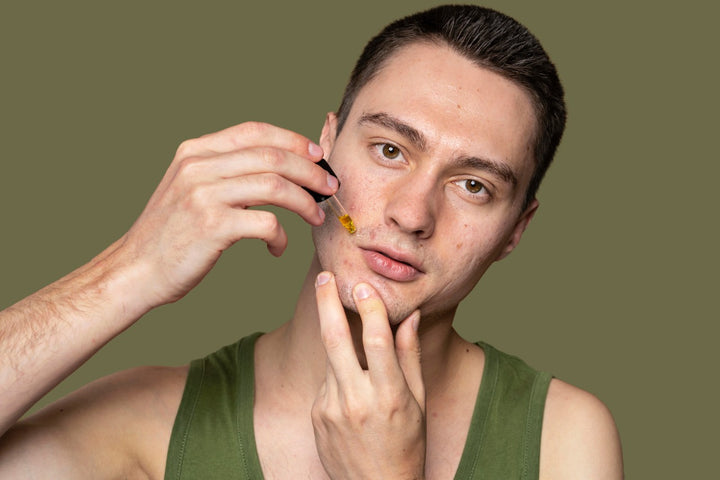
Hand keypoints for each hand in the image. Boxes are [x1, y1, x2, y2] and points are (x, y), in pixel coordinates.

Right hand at [113, 122, 335, 310]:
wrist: (135, 271)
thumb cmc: (170, 235)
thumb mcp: (188, 188)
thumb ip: (223, 171)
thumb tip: (277, 167)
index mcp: (195, 152)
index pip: (255, 130)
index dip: (293, 140)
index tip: (317, 156)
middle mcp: (198, 166)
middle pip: (272, 156)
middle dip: (310, 171)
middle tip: (330, 188)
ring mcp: (204, 195)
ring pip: (275, 186)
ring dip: (305, 202)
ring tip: (316, 217)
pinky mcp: (211, 226)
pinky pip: (267, 223)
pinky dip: (281, 236)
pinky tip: (278, 248)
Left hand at [311, 272, 425, 479]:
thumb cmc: (406, 444)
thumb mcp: (418, 401)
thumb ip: (409, 356)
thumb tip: (410, 316)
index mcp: (389, 396)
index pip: (377, 340)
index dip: (370, 307)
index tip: (364, 286)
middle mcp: (356, 400)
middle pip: (334, 339)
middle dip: (327, 302)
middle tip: (324, 276)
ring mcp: (331, 409)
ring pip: (330, 357)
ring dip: (337, 340)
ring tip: (347, 336)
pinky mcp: (316, 415)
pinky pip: (326, 381)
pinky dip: (338, 374)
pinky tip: (352, 393)